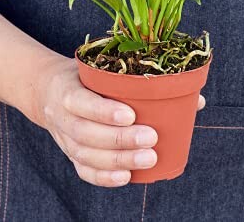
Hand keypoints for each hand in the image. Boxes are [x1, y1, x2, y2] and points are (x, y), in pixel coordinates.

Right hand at [31, 55, 205, 187]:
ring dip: (117, 160)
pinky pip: (84, 171)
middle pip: (86, 134)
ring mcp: (63, 138)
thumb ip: (138, 78)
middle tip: (151, 138)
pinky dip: (104, 177)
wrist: (47, 91)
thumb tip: (195, 99)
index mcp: (66, 88)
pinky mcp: (70, 154)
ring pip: (86, 155)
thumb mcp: (100, 67)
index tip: (131, 114)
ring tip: (148, 158)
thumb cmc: (84, 76)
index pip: (81, 102)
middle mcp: (61, 116)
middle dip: (119, 140)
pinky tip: (126, 177)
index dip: (104, 112)